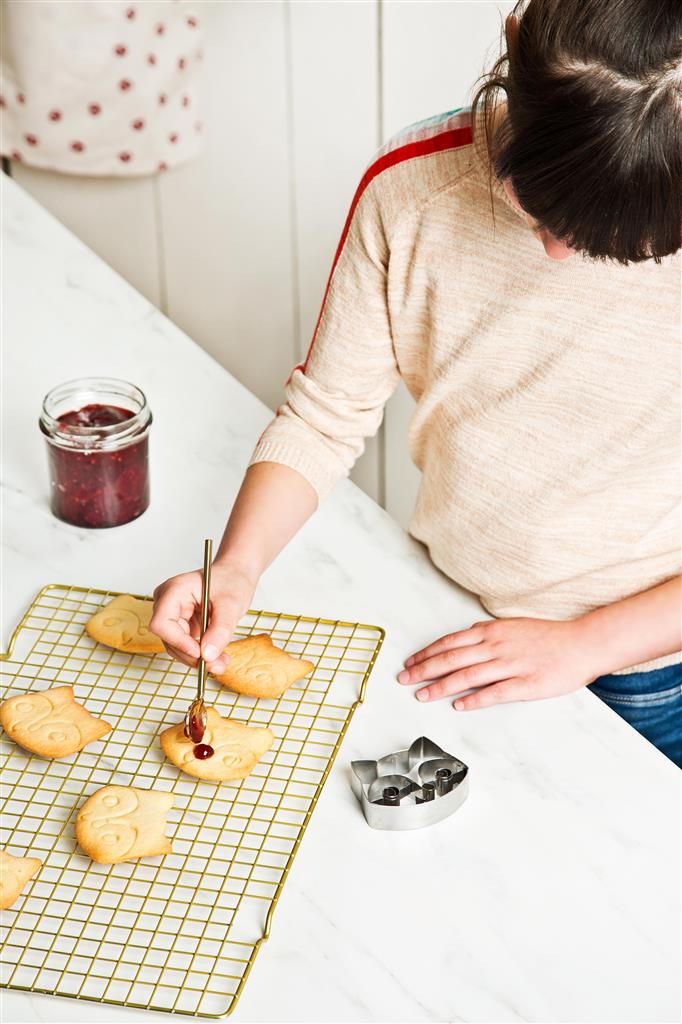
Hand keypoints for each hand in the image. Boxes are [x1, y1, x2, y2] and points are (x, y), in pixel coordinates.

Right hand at [150, 560, 256, 672]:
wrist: (236, 576)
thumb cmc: (232, 580)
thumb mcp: (231, 604)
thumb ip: (220, 630)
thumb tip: (207, 655)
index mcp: (174, 591)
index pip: (162, 623)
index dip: (178, 642)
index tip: (200, 653)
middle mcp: (168, 604)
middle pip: (169, 639)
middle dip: (193, 655)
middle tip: (217, 664)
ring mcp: (174, 616)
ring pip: (178, 648)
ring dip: (199, 659)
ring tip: (222, 661)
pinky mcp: (183, 626)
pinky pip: (187, 647)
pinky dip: (202, 655)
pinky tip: (218, 657)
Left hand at [397, 617, 595, 710]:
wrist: (582, 644)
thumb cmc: (548, 636)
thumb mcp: (513, 626)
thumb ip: (488, 633)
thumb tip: (466, 637)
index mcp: (492, 632)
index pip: (450, 643)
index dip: (427, 653)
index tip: (410, 662)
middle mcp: (496, 646)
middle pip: (451, 659)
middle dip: (424, 670)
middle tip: (404, 680)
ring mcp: (510, 665)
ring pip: (467, 676)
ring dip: (441, 687)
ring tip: (423, 695)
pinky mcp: (525, 684)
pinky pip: (494, 693)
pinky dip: (474, 700)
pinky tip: (458, 706)